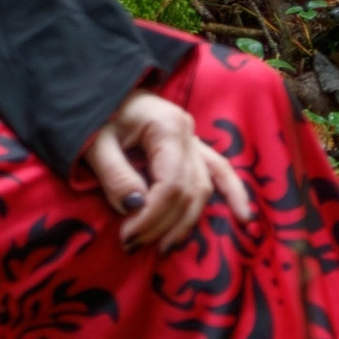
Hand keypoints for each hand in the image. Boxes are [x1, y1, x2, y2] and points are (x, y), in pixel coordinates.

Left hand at [83, 87, 252, 253]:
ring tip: (164, 247)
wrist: (97, 90)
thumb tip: (136, 208)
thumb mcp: (94, 143)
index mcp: (166, 126)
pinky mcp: (192, 145)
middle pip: (188, 192)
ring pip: (202, 190)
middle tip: (133, 244)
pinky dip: (232, 194)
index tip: (127, 236)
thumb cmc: (93, 114)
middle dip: (163, 225)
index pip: (171, 185)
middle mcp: (188, 132)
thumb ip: (114, 175)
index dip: (152, 217)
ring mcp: (193, 137)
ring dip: (185, 223)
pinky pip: (219, 171)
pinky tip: (244, 218)